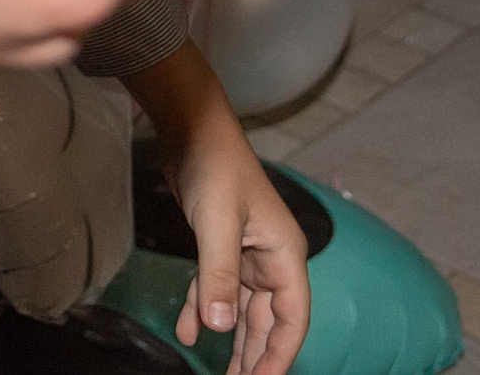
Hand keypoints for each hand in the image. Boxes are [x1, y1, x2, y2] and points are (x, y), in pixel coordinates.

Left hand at [169, 122, 310, 374]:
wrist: (194, 129)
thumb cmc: (216, 167)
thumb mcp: (217, 223)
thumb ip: (218, 275)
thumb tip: (220, 325)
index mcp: (285, 255)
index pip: (291, 318)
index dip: (280, 354)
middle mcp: (271, 259)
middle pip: (268, 321)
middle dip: (256, 356)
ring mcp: (247, 254)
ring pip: (242, 310)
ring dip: (232, 341)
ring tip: (222, 373)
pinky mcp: (222, 246)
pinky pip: (216, 288)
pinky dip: (202, 309)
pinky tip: (188, 331)